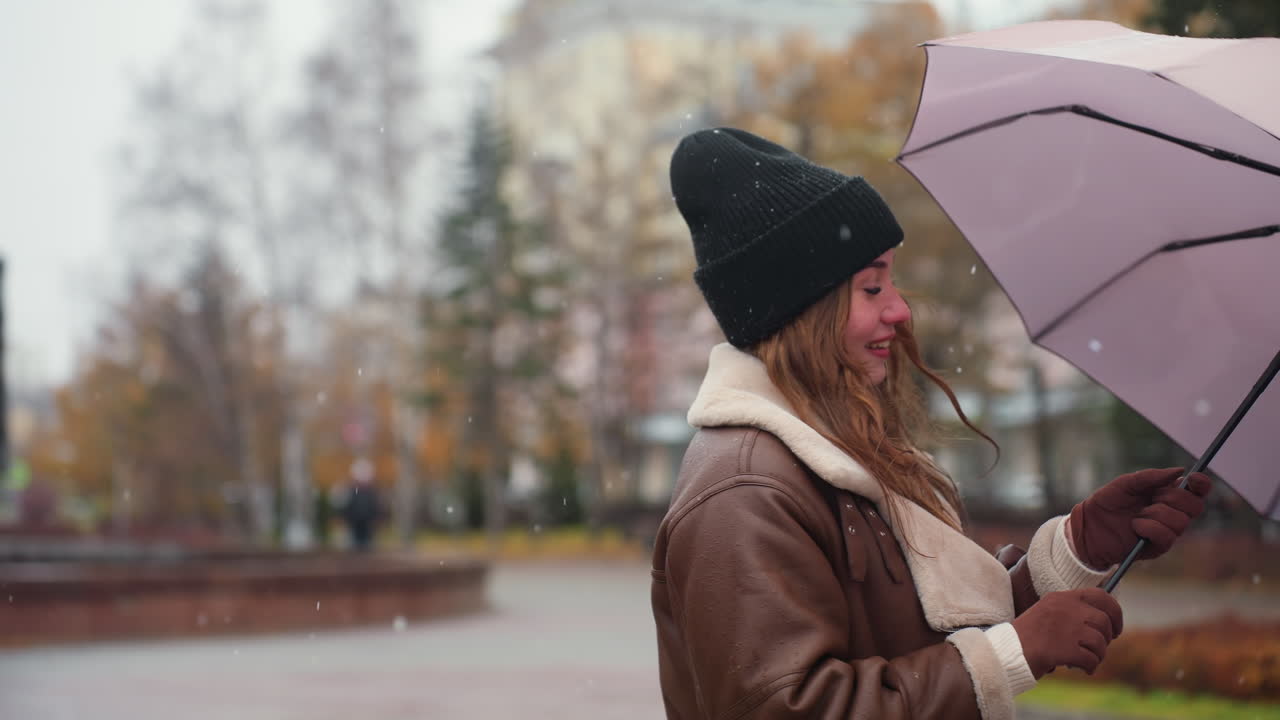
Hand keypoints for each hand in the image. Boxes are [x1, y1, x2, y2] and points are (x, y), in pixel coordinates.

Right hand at [1010, 588, 1122, 677]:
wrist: (1008, 652)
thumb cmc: (1028, 637)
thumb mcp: (1048, 613)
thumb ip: (1071, 612)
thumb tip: (1104, 623)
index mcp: (1061, 598)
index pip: (1101, 595)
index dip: (1115, 611)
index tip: (1116, 626)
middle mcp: (1066, 609)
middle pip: (1104, 620)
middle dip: (1108, 637)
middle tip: (1100, 648)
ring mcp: (1067, 628)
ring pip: (1101, 642)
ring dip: (1098, 655)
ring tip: (1086, 661)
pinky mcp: (1066, 648)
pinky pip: (1092, 659)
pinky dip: (1091, 667)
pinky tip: (1083, 669)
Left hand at [1068, 467, 1210, 568]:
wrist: (1089, 526)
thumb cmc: (1107, 503)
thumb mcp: (1124, 484)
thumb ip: (1150, 477)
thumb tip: (1180, 471)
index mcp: (1167, 494)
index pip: (1196, 490)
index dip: (1201, 484)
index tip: (1194, 478)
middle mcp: (1172, 513)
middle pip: (1194, 506)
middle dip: (1173, 498)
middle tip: (1152, 497)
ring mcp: (1167, 531)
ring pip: (1180, 522)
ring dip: (1156, 514)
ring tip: (1137, 515)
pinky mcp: (1158, 547)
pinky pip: (1166, 536)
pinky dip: (1149, 527)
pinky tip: (1135, 526)